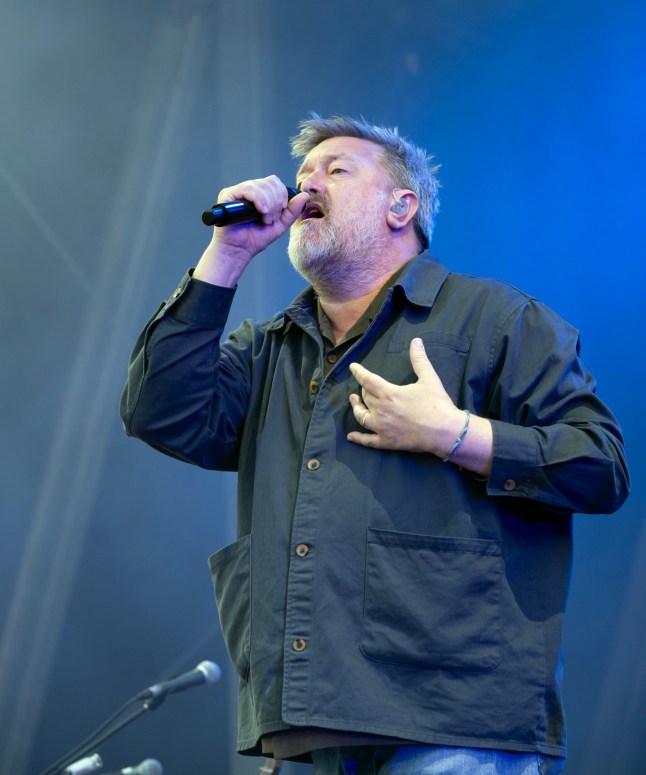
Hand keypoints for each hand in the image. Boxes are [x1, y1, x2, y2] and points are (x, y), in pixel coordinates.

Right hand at [194, 175, 308, 285]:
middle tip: (271, 219)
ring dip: (268, 204)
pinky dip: (258, 200)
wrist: (239, 250)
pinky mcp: (228, 195)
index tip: (280, 212)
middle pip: (270, 182)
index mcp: (260, 194)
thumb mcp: (280, 225)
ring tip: (264, 220)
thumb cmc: (256, 238)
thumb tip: (305, 195)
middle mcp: (249, 190)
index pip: (275, 182)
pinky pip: (248, 189)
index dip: (282, 195)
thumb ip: (292, 211)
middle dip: (276, 202)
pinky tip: (260, 212)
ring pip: (260, 186)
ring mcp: (238, 191)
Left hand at [347, 337, 464, 455]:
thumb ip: (419, 359)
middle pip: (366, 397)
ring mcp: (382, 428)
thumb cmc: (437, 404)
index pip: (367, 380)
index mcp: (388, 393)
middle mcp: (381, 411)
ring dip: (356, 408)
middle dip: (364, 389)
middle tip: (366, 386)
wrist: (446, 432)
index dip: (358, 372)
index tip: (353, 367)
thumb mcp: (429, 378)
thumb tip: (416, 341)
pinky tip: (350, 436)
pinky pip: (368, 441)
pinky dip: (358, 438)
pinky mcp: (387, 442)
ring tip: (354, 401)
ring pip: (361, 417)